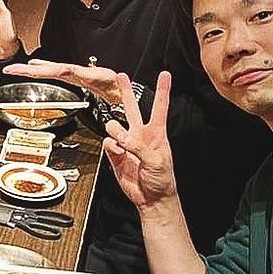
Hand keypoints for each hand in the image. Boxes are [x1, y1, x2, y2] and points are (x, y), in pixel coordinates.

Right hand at [3, 58, 122, 104]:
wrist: (129, 91)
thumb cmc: (124, 92)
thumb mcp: (118, 91)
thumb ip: (111, 90)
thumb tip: (109, 91)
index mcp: (87, 76)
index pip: (63, 70)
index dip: (46, 69)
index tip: (31, 67)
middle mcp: (80, 72)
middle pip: (51, 68)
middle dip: (31, 69)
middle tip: (13, 69)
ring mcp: (77, 74)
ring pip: (51, 69)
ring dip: (33, 68)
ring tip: (17, 68)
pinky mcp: (76, 77)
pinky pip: (56, 72)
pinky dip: (43, 69)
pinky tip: (34, 67)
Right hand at [102, 72, 178, 208]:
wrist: (151, 198)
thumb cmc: (163, 180)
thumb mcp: (157, 161)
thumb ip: (138, 147)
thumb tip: (122, 137)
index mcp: (156, 134)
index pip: (159, 107)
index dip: (162, 90)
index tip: (165, 75)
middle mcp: (140, 135)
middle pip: (132, 108)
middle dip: (126, 91)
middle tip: (121, 77)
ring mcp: (127, 144)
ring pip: (114, 126)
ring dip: (115, 130)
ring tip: (119, 138)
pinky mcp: (115, 155)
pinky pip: (108, 144)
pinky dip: (111, 147)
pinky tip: (117, 153)